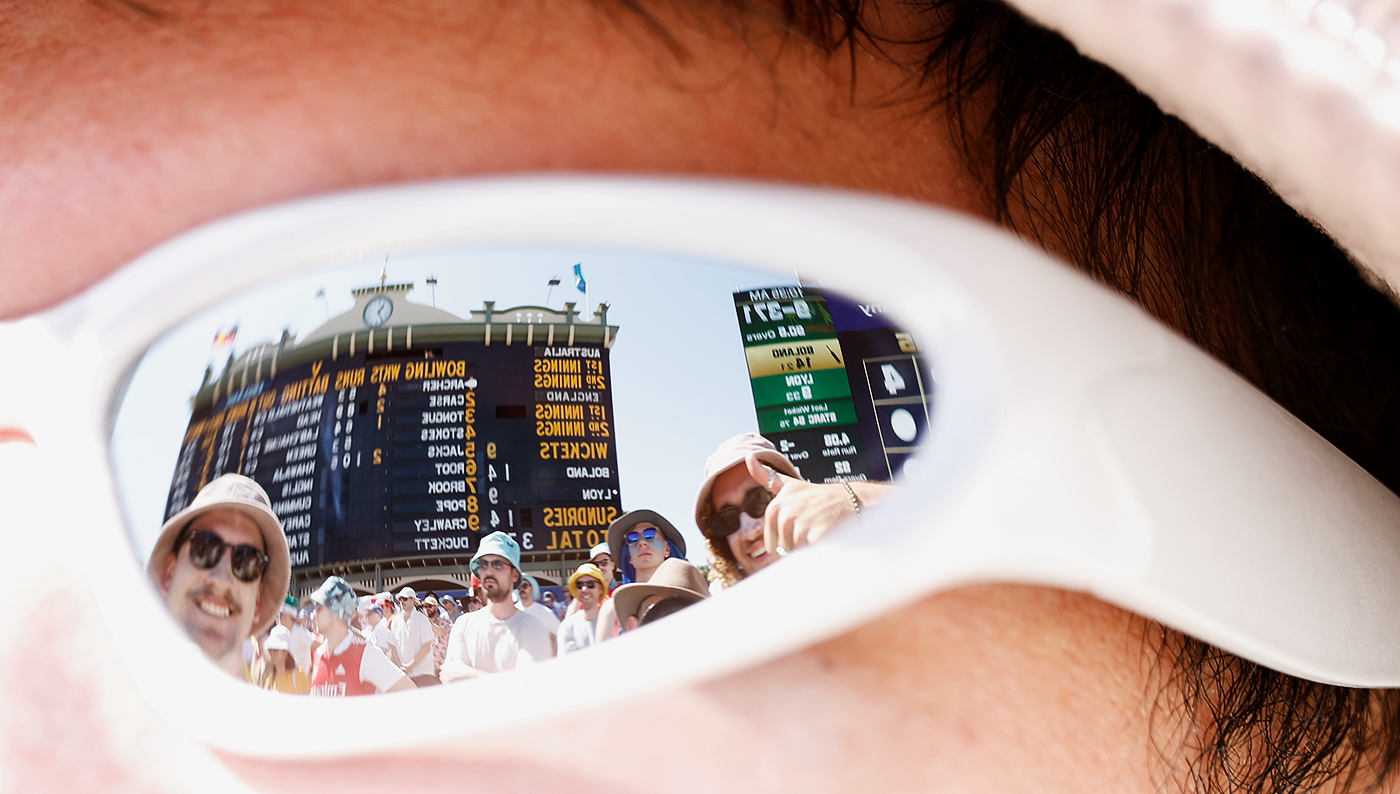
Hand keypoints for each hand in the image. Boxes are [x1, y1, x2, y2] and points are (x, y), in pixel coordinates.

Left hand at [744, 454, 888, 557]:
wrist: (851, 500)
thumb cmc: (818, 497)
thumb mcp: (790, 485)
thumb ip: (767, 476)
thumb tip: (748, 458)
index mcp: (776, 506)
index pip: (772, 543)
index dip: (787, 541)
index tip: (800, 528)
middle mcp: (785, 514)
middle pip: (784, 549)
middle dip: (797, 546)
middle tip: (812, 528)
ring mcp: (801, 524)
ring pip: (797, 553)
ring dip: (808, 548)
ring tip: (819, 530)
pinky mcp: (816, 535)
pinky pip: (810, 554)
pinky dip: (819, 550)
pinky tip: (827, 535)